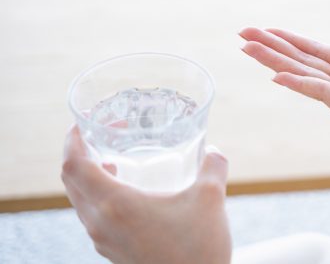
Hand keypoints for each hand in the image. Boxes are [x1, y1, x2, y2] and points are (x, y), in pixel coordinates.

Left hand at [61, 126, 231, 263]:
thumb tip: (213, 151)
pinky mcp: (113, 252)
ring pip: (80, 201)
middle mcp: (101, 223)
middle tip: (99, 135)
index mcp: (116, 204)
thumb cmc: (199, 249)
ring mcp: (104, 240)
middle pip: (71, 181)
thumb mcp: (210, 198)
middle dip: (80, 153)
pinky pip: (92, 217)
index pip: (74, 165)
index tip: (83, 122)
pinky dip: (99, 196)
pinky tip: (126, 192)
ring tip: (113, 160)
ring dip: (88, 176)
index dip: (73, 139)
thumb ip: (213, 167)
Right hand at [239, 28, 329, 168]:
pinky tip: (277, 76)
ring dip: (275, 62)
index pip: (319, 54)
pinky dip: (300, 85)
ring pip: (305, 77)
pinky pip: (324, 94)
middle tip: (241, 33)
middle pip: (304, 62)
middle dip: (273, 48)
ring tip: (246, 46)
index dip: (293, 41)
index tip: (266, 29)